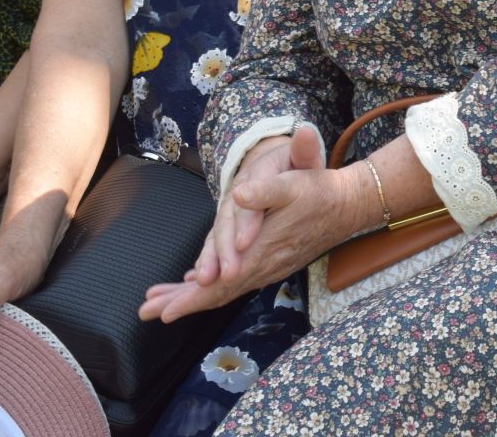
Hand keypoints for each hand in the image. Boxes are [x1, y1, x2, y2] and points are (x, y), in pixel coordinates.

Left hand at [138, 125, 363, 321]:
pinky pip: (236, 283)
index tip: (165, 311)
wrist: (348, 204)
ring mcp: (269, 267)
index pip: (222, 283)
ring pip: (225, 290)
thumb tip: (238, 195)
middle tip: (148, 312)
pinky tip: (195, 286)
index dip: (192, 298)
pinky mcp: (272, 263)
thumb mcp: (295, 183)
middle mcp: (264, 266)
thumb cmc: (320, 191)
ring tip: (161, 303)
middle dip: (182, 303)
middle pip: (218, 293)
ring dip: (192, 298)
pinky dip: (212, 288)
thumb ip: (266, 190)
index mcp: (263, 251)